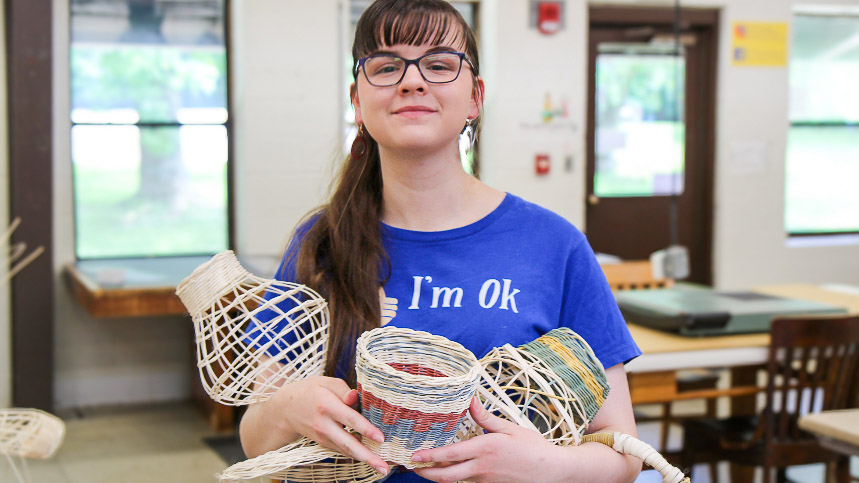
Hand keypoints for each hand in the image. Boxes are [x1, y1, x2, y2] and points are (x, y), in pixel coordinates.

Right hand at [267, 375, 389, 474]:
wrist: (286, 409)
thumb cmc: (310, 391)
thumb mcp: (325, 383)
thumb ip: (343, 390)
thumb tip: (356, 397)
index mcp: (326, 405)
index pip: (349, 419)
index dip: (366, 429)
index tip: (381, 438)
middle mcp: (324, 424)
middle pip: (347, 443)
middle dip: (367, 456)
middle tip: (383, 467)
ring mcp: (322, 437)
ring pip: (346, 451)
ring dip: (364, 460)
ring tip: (382, 468)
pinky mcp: (323, 443)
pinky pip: (342, 450)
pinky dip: (356, 455)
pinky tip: (370, 458)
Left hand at [412, 398, 563, 482]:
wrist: (551, 471)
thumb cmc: (533, 448)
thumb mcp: (510, 428)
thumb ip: (486, 417)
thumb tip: (470, 401)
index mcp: (485, 449)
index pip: (451, 455)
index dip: (430, 457)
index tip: (414, 456)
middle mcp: (482, 467)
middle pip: (446, 476)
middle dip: (425, 473)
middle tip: (412, 466)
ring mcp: (485, 480)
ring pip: (455, 480)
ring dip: (439, 474)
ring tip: (427, 465)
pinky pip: (468, 482)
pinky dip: (456, 476)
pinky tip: (451, 468)